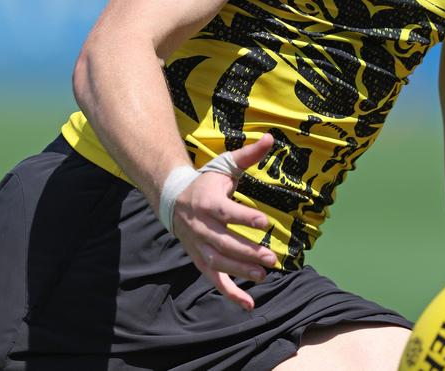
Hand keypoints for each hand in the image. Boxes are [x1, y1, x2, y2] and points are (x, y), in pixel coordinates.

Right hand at [171, 133, 276, 310]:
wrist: (174, 200)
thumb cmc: (207, 182)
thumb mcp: (225, 165)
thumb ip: (248, 155)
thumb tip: (270, 138)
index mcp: (208, 202)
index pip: (227, 212)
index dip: (245, 217)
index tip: (266, 223)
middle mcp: (202, 226)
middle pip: (224, 242)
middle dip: (247, 251)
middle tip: (271, 257)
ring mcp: (200, 246)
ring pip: (220, 262)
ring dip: (241, 271)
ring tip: (264, 274)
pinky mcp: (200, 260)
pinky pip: (214, 279)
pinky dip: (230, 293)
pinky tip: (249, 305)